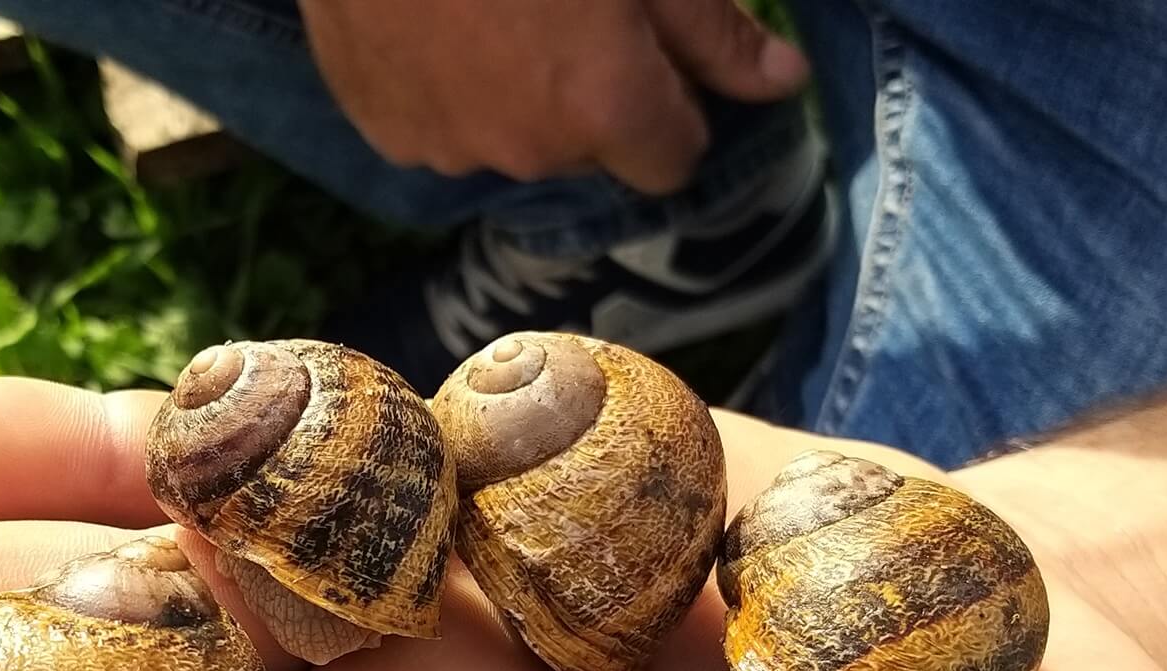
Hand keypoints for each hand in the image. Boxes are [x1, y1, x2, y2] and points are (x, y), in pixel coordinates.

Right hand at [296, 0, 810, 193]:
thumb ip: (713, 30)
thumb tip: (781, 83)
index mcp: (604, 108)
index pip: (672, 160)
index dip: (671, 105)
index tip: (649, 51)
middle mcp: (528, 152)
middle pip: (588, 149)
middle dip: (586, 95)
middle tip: (557, 8)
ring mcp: (444, 148)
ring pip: (508, 139)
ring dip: (510, 93)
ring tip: (488, 11)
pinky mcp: (384, 131)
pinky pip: (437, 128)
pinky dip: (444, 89)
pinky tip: (433, 23)